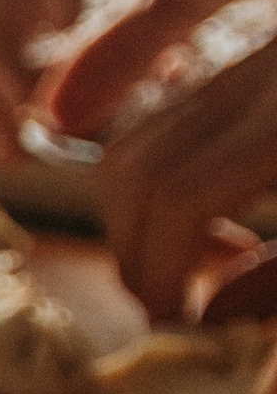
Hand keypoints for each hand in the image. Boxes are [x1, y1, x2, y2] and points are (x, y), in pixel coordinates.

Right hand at [89, 33, 276, 321]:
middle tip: (167, 307)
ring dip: (138, 219)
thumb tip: (207, 317)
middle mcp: (259, 81)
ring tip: (187, 269)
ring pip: (137, 143)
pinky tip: (217, 222)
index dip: (162, 275)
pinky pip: (167, 124)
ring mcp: (250, 68)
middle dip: (133, 252)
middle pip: (134, 168)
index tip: (177, 325)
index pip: (179, 199)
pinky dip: (161, 183)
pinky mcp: (250, 68)